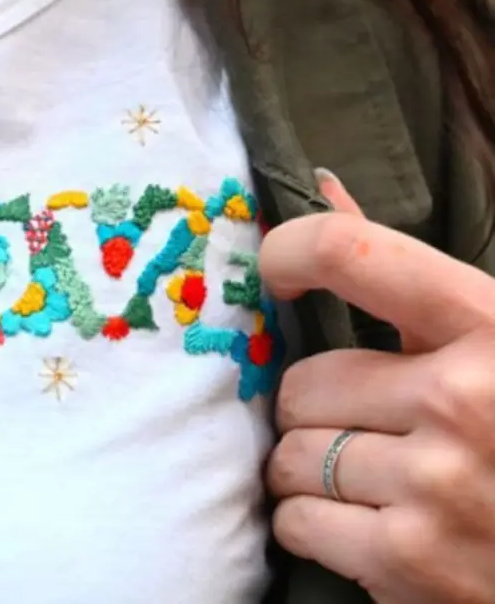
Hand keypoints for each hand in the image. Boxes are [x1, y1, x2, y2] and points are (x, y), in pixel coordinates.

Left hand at [263, 171, 494, 603]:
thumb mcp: (492, 340)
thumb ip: (403, 273)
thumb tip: (320, 187)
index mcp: (492, 326)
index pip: (348, 251)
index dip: (288, 252)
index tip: (276, 273)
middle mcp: (461, 399)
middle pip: (302, 383)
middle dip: (315, 409)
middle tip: (359, 425)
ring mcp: (436, 485)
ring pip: (288, 457)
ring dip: (307, 469)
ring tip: (365, 478)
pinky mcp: (411, 562)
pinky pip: (295, 522)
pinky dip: (311, 525)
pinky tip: (364, 525)